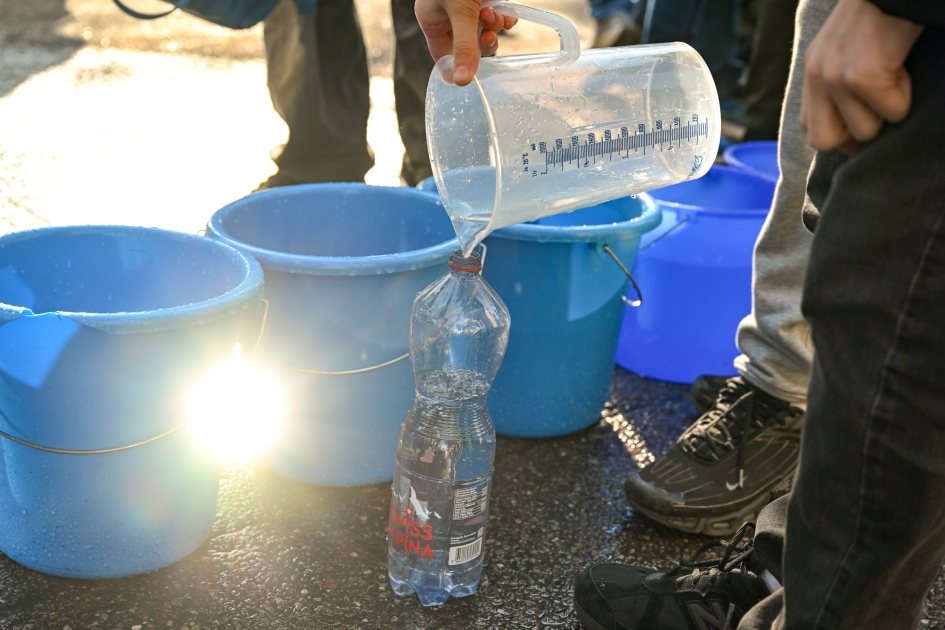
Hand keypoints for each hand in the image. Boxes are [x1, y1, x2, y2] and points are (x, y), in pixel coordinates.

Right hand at [415, 0, 517, 85]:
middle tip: (488, 37)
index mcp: (432, 20)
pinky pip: (498, 17)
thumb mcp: (459, 12)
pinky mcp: (486, 0)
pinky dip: (504, 18)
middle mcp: (449, 16)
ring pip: (486, 31)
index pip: (443, 55)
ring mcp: (468, 8)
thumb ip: (464, 45)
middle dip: (482, 44)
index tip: (470, 76)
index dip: (458, 67)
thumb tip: (463, 82)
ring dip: (494, 27)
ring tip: (492, 12)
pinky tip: (506, 14)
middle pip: (468, 46)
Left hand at [800, 0, 922, 151]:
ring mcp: (835, 78)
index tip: (863, 117)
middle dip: (854, 134)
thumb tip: (846, 138)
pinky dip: (905, 96)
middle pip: (823, 141)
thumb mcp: (841, 52)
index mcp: (811, 72)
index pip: (810, 128)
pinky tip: (902, 69)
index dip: (839, 132)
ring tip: (892, 77)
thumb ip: (834, 88)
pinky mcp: (861, 77)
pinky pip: (893, 112)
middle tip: (876, 106)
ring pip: (864, 131)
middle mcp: (815, 77)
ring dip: (887, 111)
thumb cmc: (877, 20)